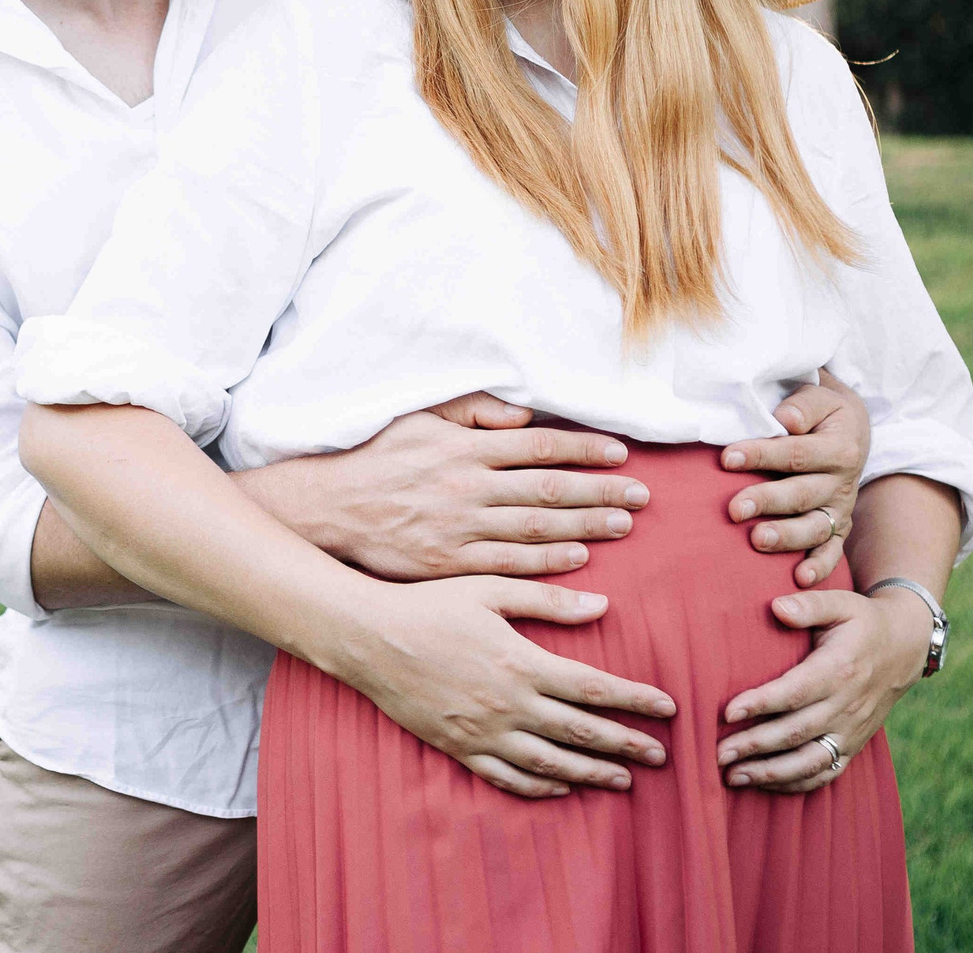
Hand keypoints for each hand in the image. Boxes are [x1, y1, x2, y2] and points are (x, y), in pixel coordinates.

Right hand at [265, 393, 647, 580]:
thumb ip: (472, 411)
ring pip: (537, 526)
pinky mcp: (451, 561)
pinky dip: (548, 561)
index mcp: (465, 446)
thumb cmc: (377, 458)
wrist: (330, 508)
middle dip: (601, 490)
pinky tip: (579, 557)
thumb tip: (522, 416)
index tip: (620, 454)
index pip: (539, 445)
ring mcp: (461, 526)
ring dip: (586, 525)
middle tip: (641, 495)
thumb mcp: (420, 418)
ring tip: (624, 524)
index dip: (585, 449)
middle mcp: (469, 485)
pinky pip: (509, 562)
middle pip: (549, 488)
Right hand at [330, 576, 676, 799]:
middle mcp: (507, 705)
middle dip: (626, 746)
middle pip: (581, 733)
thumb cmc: (429, 605)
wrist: (368, 639)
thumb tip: (603, 606)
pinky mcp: (458, 748)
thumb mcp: (489, 590)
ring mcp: (482, 733)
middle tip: (662, 756)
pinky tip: (562, 789)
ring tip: (625, 781)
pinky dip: (540, 789)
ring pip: (550, 765)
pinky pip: (507, 778)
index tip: (667, 708)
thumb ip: (547, 600)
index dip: (634, 701)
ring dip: (592, 774)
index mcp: (520, 663)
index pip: (593, 688)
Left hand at [714, 587, 930, 792]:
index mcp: (839, 669)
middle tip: (716, 753)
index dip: (761, 704)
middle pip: (796, 732)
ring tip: (734, 777)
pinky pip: (826, 773)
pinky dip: (795, 784)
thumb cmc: (863, 622)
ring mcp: (851, 730)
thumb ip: (809, 605)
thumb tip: (776, 607)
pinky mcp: (854, 745)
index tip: (727, 712)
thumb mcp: (842, 603)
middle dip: (755, 746)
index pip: (796, 692)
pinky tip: (764, 783)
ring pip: (810, 761)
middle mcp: (846, 705)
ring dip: (771, 773)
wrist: (905, 649)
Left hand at [722, 371, 869, 586]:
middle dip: (766, 501)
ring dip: (786, 536)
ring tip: (757, 540)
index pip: (795, 453)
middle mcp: (844, 482)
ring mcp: (841, 509)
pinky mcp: (839, 528)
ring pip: (815, 527)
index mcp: (840, 447)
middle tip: (733, 509)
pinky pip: (832, 552)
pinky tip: (799, 579)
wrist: (852, 430)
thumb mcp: (821, 396)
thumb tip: (786, 419)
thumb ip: (804, 405)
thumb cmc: (823, 411)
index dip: (761, 455)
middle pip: (801, 495)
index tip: (726, 458)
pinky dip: (820, 567)